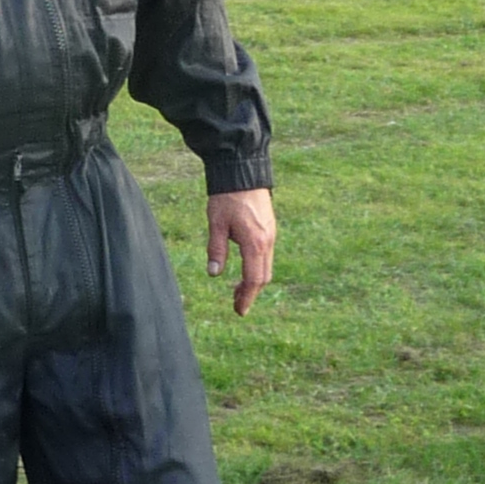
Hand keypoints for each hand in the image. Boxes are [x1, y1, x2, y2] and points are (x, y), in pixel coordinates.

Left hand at [207, 188, 275, 316]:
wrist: (244, 172)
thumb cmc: (227, 197)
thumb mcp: (216, 223)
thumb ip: (216, 250)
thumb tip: (213, 273)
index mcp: (255, 243)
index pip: (253, 279)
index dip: (246, 297)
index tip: (238, 311)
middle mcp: (267, 242)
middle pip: (263, 277)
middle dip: (250, 294)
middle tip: (235, 305)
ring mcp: (271, 235)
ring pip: (266, 267)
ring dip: (254, 282)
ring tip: (237, 290)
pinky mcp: (270, 230)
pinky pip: (267, 256)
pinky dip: (257, 269)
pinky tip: (245, 270)